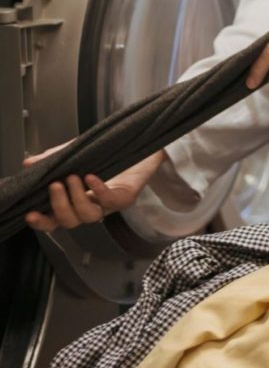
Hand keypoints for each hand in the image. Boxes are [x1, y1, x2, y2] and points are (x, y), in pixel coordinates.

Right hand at [24, 147, 164, 232]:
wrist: (139, 145)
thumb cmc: (106, 153)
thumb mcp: (75, 153)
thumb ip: (53, 159)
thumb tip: (28, 163)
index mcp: (74, 200)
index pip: (54, 220)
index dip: (42, 222)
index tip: (30, 213)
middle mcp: (90, 206)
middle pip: (69, 222)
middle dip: (59, 206)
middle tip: (54, 186)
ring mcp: (108, 205)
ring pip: (88, 216)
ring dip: (76, 199)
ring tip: (72, 178)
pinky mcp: (125, 198)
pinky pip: (111, 201)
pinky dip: (98, 190)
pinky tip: (91, 178)